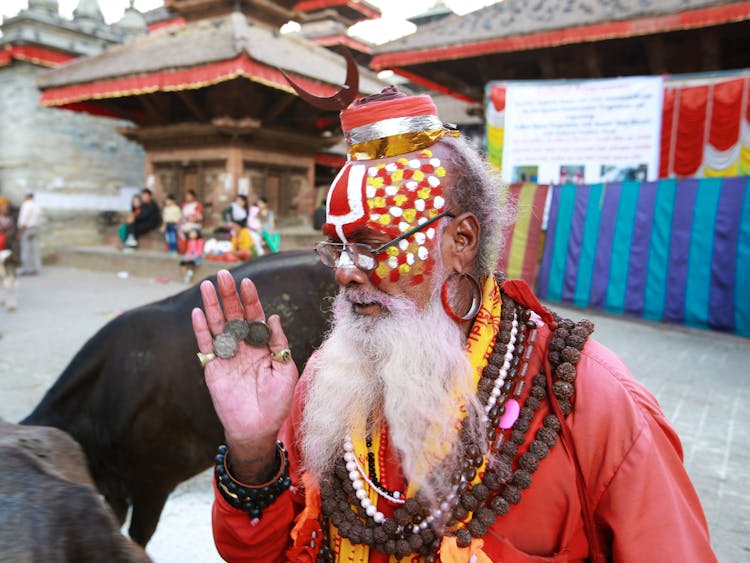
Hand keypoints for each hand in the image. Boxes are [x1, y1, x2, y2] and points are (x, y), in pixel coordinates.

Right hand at [191, 270, 297, 477]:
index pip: (255, 317)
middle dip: (229, 295)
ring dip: (212, 305)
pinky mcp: (213, 368)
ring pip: (218, 325)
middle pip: (234, 315)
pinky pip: (206, 346)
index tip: (246, 283)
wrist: (258, 429)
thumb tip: (273, 317)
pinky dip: (201, 330)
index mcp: (262, 346)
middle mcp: (243, 347)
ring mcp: (227, 356)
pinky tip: (198, 313)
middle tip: (222, 275)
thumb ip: (278, 343)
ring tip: (207, 286)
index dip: (250, 300)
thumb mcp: (285, 370)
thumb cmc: (276, 402)